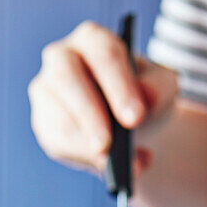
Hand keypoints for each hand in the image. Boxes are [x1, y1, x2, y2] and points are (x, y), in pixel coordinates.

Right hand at [28, 21, 177, 176]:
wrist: (131, 125)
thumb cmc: (145, 96)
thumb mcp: (163, 88)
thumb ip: (159, 89)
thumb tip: (144, 97)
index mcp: (94, 39)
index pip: (103, 55)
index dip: (119, 86)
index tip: (135, 118)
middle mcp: (62, 58)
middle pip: (67, 78)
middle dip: (90, 114)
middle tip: (109, 147)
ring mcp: (47, 91)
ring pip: (59, 118)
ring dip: (88, 146)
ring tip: (120, 165)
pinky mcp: (43, 124)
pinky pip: (58, 144)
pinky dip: (85, 159)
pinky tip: (107, 167)